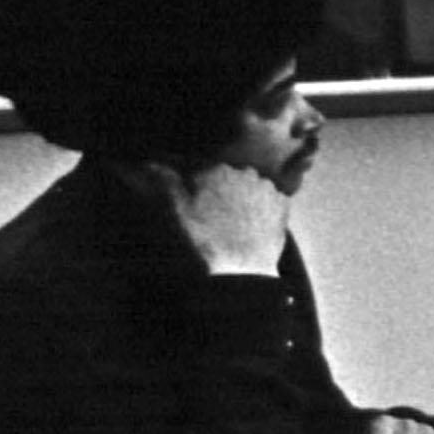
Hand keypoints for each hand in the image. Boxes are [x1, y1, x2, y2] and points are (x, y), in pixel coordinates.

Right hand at [166, 160, 293, 276]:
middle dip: (222, 189)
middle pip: (229, 176)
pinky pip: (270, 199)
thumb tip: (150, 163)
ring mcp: (267, 187)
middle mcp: (245, 172)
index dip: (198, 187)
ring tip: (235, 222)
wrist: (241, 269)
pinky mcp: (283, 204)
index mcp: (217, 169)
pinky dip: (263, 207)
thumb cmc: (205, 239)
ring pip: (251, 186)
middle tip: (217, 215)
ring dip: (244, 197)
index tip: (198, 203)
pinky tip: (253, 223)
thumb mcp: (177, 210)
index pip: (204, 170)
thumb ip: (166, 181)